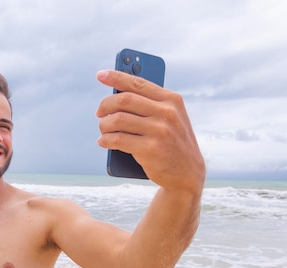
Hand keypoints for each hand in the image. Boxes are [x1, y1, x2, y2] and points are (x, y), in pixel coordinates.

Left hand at [95, 70, 204, 193]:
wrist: (187, 173)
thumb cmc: (172, 142)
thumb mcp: (170, 118)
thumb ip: (150, 105)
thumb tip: (117, 94)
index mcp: (171, 100)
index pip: (138, 83)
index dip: (116, 77)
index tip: (100, 75)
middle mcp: (167, 112)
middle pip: (124, 100)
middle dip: (106, 105)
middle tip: (99, 113)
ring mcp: (160, 131)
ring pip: (118, 119)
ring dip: (104, 125)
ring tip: (103, 129)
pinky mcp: (151, 149)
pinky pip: (118, 139)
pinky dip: (106, 140)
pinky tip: (103, 141)